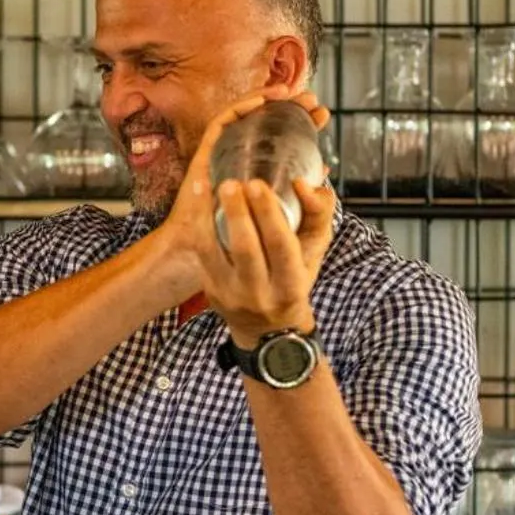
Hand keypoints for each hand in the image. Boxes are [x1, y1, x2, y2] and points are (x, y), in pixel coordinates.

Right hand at [158, 85, 329, 293]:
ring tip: (290, 92)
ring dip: (267, 100)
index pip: (281, 139)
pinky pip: (221, 124)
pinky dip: (240, 108)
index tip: (322, 116)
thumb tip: (322, 173)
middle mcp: (239, 159)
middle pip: (265, 124)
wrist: (205, 254)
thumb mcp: (286, 220)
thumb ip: (308, 201)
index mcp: (258, 172)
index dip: (302, 124)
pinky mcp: (205, 154)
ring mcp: (222, 155)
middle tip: (312, 100)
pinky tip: (261, 102)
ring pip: (244, 118)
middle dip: (289, 107)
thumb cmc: (241, 241)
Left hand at [196, 170, 336, 348]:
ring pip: (215, 252)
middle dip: (239, 213)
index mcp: (291, 284)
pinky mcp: (211, 290)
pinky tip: (197, 197)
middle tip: (231, 182)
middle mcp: (260, 293)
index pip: (282, 247)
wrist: (267, 331)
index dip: (269, 215)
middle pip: (247, 250)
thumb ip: (316, 216)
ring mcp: (231, 293)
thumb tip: (304, 182)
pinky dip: (198, 224)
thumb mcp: (314, 255)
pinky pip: (202, 254)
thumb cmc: (293, 283)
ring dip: (209, 216)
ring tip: (206, 184)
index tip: (259, 184)